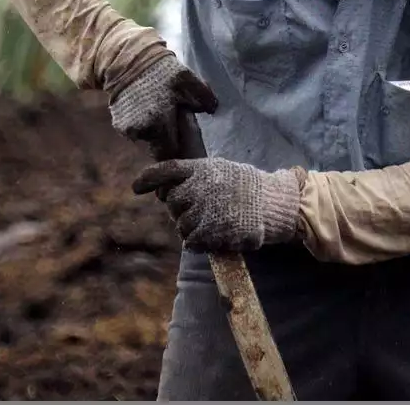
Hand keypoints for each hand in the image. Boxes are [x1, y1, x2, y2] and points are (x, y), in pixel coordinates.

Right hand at [109, 55, 217, 160]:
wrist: (127, 61)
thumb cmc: (160, 70)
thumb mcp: (188, 78)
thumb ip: (203, 96)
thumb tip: (213, 109)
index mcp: (161, 121)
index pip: (171, 148)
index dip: (178, 143)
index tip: (181, 136)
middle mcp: (143, 129)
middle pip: (158, 145)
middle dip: (165, 137)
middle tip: (169, 121)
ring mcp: (128, 128)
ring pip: (146, 138)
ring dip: (151, 131)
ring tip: (156, 112)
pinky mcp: (118, 124)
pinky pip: (133, 132)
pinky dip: (138, 125)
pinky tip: (142, 110)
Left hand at [132, 157, 303, 251]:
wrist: (273, 204)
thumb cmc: (247, 187)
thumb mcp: (221, 170)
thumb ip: (195, 176)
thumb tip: (165, 191)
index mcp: (200, 168)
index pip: (166, 170)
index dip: (148, 179)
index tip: (136, 188)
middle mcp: (197, 186)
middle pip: (172, 201)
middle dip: (182, 207)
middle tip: (203, 208)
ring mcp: (202, 209)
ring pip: (181, 224)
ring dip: (192, 226)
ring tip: (215, 221)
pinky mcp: (208, 231)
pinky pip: (191, 241)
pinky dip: (199, 242)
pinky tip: (215, 236)